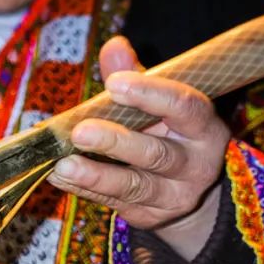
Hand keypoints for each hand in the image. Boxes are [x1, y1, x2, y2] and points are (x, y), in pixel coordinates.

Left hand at [49, 35, 230, 260]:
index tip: (115, 83)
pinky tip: (58, 177)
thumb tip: (113, 46)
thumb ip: (137, 75)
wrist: (187, 188)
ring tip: (61, 165)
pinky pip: (113, 202)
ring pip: (133, 186)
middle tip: (80, 131)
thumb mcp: (161, 103)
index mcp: (204, 128)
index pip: (186, 107)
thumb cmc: (169, 131)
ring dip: (94, 175)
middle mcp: (196, 165)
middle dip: (115, 142)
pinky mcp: (150, 217)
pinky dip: (83, 189)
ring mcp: (174, 196)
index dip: (151, 94)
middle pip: (156, 154)